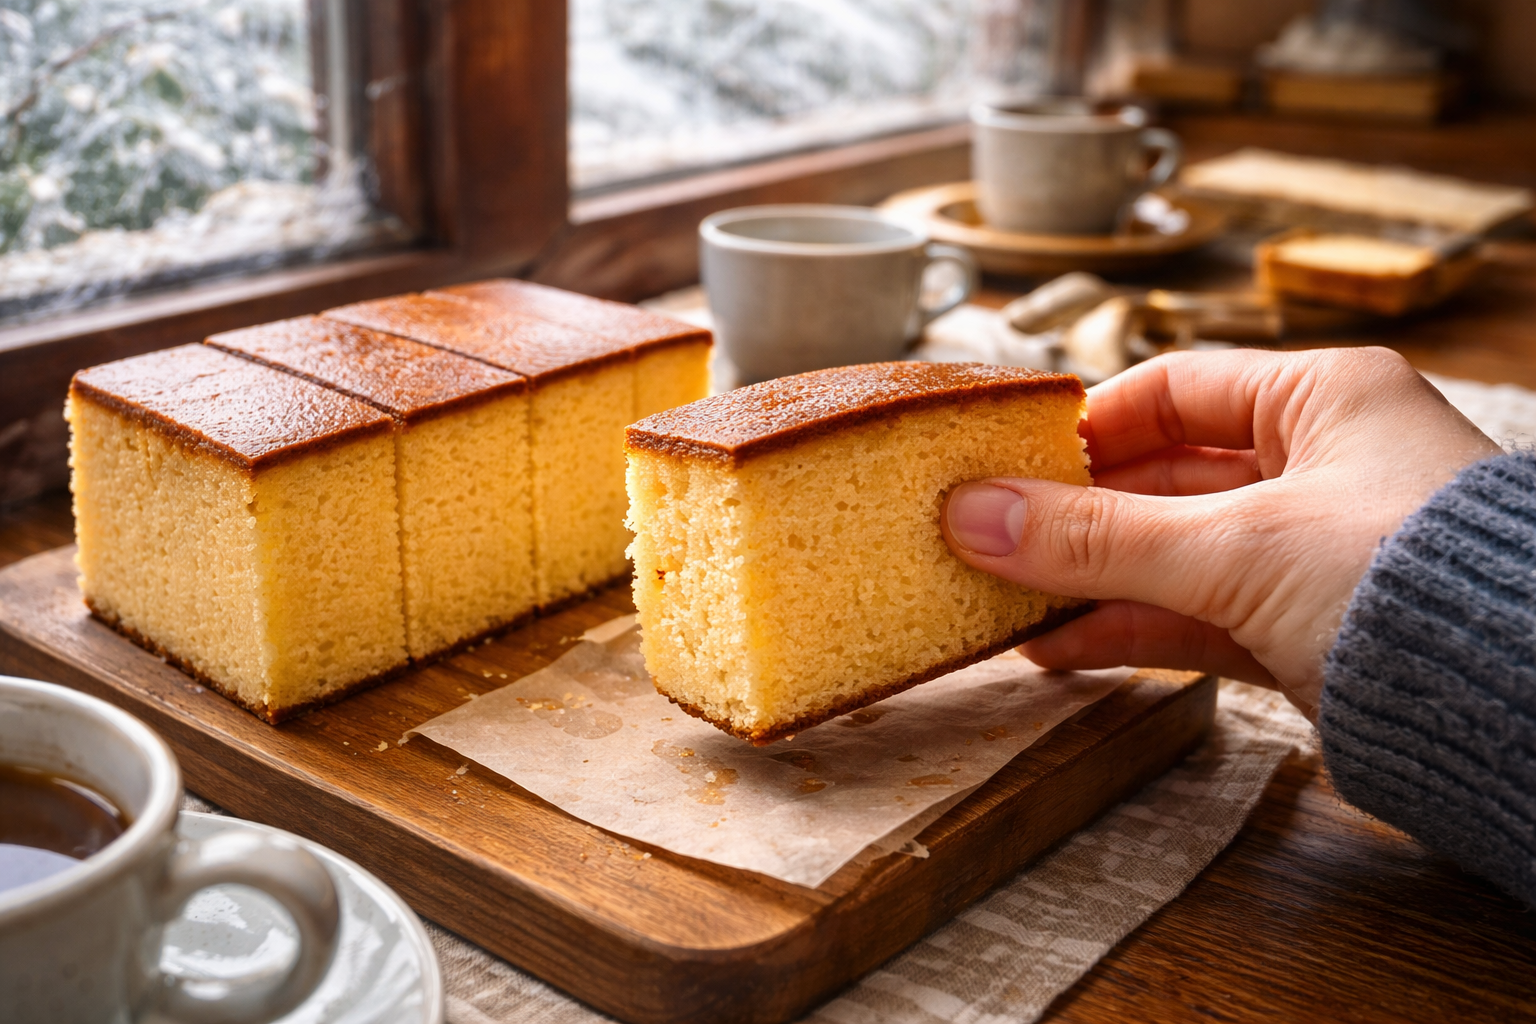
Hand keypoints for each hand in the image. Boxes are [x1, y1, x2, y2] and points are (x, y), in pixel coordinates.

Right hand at [941, 347, 1500, 717]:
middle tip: (990, 537)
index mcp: (1323, 398)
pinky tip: (1062, 646)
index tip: (1013, 460)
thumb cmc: (1415, 582)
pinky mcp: (1308, 627)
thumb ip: (1097, 536)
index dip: (1089, 424)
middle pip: (1164, 476)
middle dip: (1076, 514)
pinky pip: (1196, 616)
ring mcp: (1314, 552)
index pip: (1176, 387)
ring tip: (1007, 600)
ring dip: (1092, 579)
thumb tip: (974, 514)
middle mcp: (1321, 466)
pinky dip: (1131, 628)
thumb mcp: (1235, 545)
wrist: (1521, 711)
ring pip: (1174, 553)